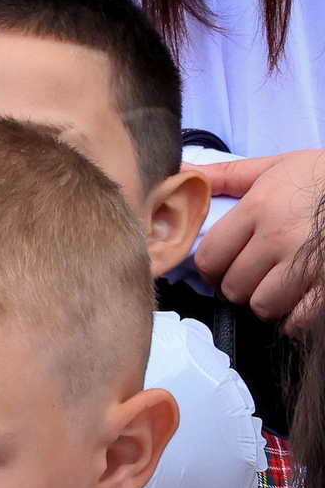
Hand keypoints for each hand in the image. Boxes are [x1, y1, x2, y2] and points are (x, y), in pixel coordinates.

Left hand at [195, 150, 324, 327]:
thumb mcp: (278, 166)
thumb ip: (228, 175)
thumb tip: (180, 173)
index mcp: (258, 209)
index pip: (209, 258)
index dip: (212, 268)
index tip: (223, 267)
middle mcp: (278, 238)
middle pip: (232, 286)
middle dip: (238, 286)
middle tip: (254, 276)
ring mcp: (307, 264)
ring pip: (261, 306)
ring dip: (266, 302)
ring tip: (279, 286)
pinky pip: (297, 320)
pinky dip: (294, 318)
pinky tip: (300, 301)